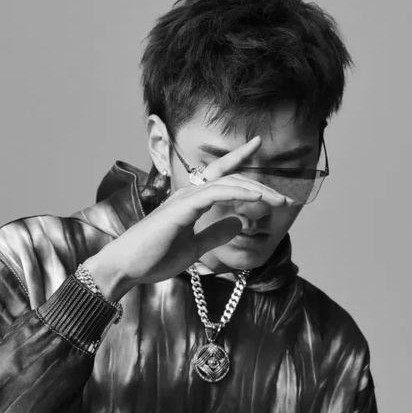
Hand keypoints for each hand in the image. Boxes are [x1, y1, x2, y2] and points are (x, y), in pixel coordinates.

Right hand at [85, 136, 292, 299]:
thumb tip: (239, 223)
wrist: (126, 267)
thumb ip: (215, 234)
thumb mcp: (194, 248)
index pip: (219, 174)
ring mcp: (184, 199)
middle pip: (230, 178)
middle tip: (286, 198)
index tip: (257, 145)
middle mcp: (188, 194)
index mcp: (190, 201)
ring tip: (279, 201)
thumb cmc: (154, 258)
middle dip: (260, 185)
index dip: (238, 157)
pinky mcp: (181, 208)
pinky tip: (256, 198)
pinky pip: (215, 193)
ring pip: (227, 183)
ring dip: (256, 190)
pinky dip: (238, 193)